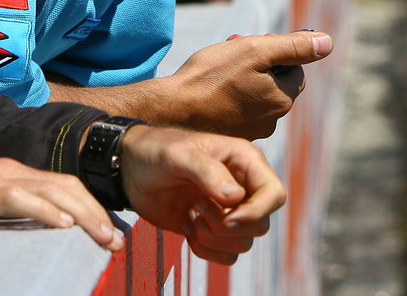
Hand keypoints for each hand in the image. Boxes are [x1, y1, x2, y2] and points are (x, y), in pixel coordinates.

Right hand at [0, 141, 122, 250]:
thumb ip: (1, 217)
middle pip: (68, 188)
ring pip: (53, 191)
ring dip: (84, 215)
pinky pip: (20, 198)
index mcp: (10, 175)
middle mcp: (10, 170)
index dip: (90, 209)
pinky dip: (45, 211)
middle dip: (98, 214)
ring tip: (104, 238)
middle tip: (117, 242)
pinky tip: (62, 226)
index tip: (109, 233)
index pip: (62, 189)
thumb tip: (27, 238)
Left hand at [119, 126, 284, 264]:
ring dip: (215, 238)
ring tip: (192, 216)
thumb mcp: (180, 155)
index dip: (256, 211)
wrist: (132, 169)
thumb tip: (235, 197)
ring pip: (244, 242)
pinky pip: (226, 255)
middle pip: (261, 224)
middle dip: (228, 226)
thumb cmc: (157, 152)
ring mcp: (229, 209)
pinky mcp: (213, 229)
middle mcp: (243, 186)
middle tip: (197, 207)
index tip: (227, 216)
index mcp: (245, 161)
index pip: (275, 194)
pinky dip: (207, 252)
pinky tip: (188, 232)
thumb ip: (208, 172)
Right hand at [158, 31, 331, 137]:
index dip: (274, 52)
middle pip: (276, 82)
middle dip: (260, 67)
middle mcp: (271, 121)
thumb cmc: (211, 77)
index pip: (294, 67)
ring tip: (218, 74)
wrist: (169, 112)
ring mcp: (251, 131)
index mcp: (282, 100)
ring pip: (257, 95)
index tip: (250, 48)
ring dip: (245, 81)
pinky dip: (229, 97)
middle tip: (233, 57)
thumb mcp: (255, 51)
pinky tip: (210, 92)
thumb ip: (293, 47)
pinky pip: (239, 109)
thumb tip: (328, 43)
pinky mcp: (231, 136)